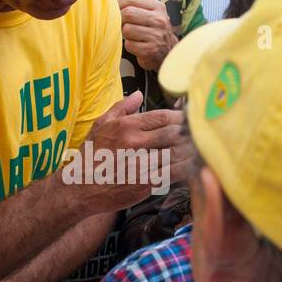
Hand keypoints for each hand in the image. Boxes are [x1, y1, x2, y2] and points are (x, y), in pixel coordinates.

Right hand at [68, 92, 191, 212]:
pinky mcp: (145, 184)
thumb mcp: (100, 125)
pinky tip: (193, 165)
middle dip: (189, 132)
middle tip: (200, 131)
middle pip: (173, 134)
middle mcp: (135, 143)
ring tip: (201, 147)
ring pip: (176, 154)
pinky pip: (172, 174)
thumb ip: (121, 108)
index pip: (162, 117)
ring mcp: (141, 164)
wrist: (79, 188)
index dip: (180, 116)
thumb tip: (138, 94)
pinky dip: (185, 169)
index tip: (189, 117)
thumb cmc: (90, 156)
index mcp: (126, 126)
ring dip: (191, 150)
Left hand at [115, 0, 177, 71]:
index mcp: (158, 7)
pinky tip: (137, 46)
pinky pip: (129, 45)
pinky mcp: (150, 50)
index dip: (119, 4)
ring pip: (127, 29)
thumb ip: (131, 1)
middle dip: (121, 20)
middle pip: (128, 13)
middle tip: (123, 25)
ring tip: (132, 36)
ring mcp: (156, 35)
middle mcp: (159, 20)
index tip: (116, 10)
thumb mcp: (147, 12)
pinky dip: (129, 46)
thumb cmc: (152, 29)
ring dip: (125, 34)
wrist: (167, 52)